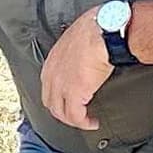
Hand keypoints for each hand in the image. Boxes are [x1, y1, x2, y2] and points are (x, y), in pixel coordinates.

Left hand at [39, 15, 114, 130]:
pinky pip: (76, 117)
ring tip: (86, 122)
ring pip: (61, 113)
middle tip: (77, 116)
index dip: (59, 97)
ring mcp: (60, 85)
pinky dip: (84, 123)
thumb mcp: (79, 40)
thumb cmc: (97, 29)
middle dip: (64, 113)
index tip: (69, 101)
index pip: (48, 87)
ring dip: (74, 121)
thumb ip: (77, 52)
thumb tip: (88, 56)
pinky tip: (92, 123)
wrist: (104, 32)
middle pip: (51, 103)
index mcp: (52, 61)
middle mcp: (51, 75)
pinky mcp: (74, 94)